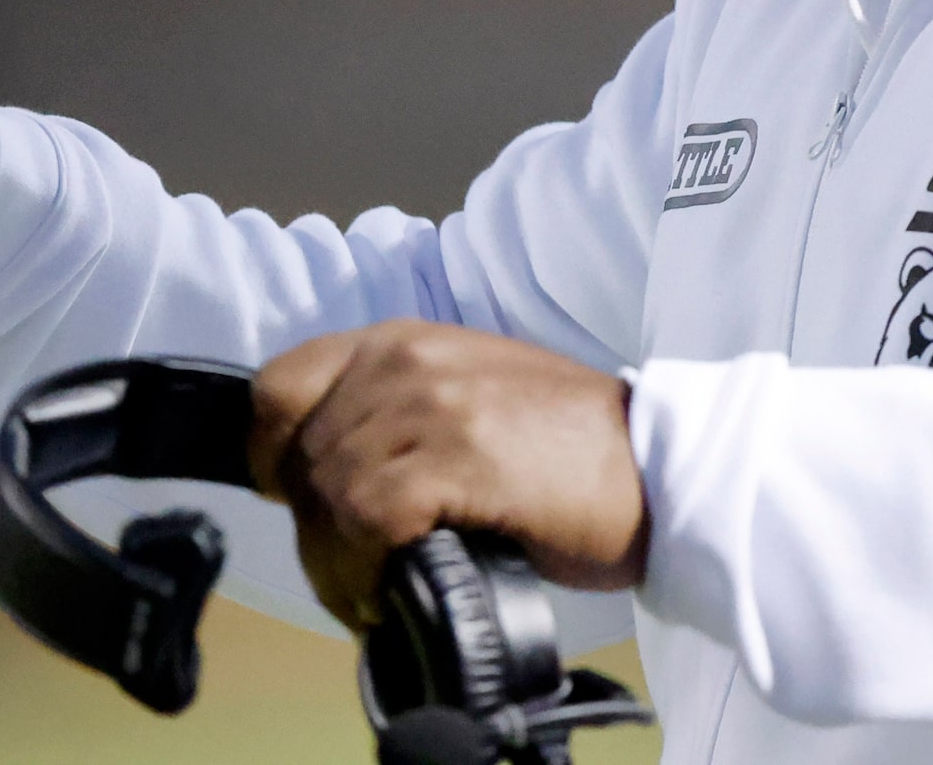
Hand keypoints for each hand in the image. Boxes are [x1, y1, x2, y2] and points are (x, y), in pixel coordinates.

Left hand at [249, 321, 647, 628]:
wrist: (658, 465)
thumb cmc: (570, 450)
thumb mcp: (467, 399)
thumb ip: (395, 414)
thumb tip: (325, 480)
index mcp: (404, 341)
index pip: (279, 388)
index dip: (273, 454)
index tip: (299, 502)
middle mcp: (407, 360)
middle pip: (299, 457)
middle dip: (317, 531)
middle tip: (357, 572)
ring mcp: (431, 405)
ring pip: (326, 497)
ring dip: (338, 564)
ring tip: (374, 591)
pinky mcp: (455, 457)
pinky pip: (363, 523)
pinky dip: (364, 570)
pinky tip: (392, 590)